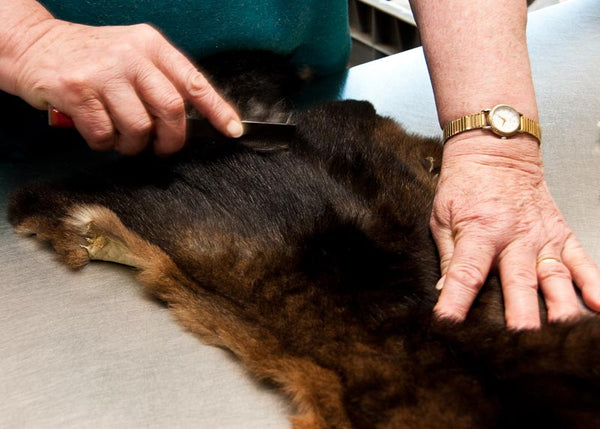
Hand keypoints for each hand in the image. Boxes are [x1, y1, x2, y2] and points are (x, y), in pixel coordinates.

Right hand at [12, 19, 242, 154]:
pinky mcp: (78, 91)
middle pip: (171, 109)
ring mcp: (104, 72)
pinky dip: (104, 144)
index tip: (233, 130)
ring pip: (138, 127)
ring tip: (123, 139)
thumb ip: (161, 79)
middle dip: (171, 139)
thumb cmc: (93, 59)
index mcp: (151, 45)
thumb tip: (194, 119)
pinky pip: (104, 135)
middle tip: (162, 147)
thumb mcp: (132, 54)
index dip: (218, 109)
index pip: (194, 81)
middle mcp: (131, 55)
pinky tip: (98, 134)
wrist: (36, 45)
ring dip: (133, 145)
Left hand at [431, 132, 599, 328]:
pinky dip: (594, 283)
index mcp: (479, 232)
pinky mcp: (560, 234)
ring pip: (555, 278)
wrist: (496, 151)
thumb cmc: (464, 186)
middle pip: (518, 283)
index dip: (456, 302)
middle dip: (520, 316)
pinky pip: (582, 261)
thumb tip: (443, 291)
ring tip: (564, 333)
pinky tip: (599, 306)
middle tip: (521, 345)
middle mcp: (514, 238)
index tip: (449, 327)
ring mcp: (542, 237)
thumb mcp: (443, 217)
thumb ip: (448, 255)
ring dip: (560, 307)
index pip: (466, 274)